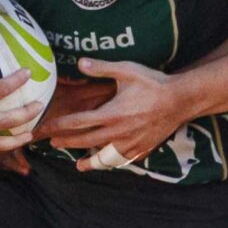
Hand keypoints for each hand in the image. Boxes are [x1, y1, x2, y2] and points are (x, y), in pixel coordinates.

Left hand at [49, 59, 192, 165]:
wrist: (180, 100)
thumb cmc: (153, 83)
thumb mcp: (127, 70)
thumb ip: (102, 68)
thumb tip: (80, 62)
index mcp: (111, 114)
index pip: (77, 122)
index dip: (59, 126)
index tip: (47, 128)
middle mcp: (117, 132)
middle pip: (85, 141)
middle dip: (67, 143)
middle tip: (53, 143)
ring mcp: (130, 143)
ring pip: (103, 157)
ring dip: (88, 162)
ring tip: (78, 165)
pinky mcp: (141, 149)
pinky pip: (121, 160)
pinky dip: (111, 162)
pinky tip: (107, 163)